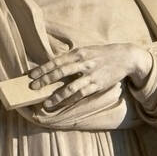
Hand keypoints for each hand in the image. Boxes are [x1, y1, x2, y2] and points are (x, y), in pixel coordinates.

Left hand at [30, 44, 152, 109]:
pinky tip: (62, 104)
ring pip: (70, 87)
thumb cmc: (102, 54)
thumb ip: (72, 57)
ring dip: (56, 96)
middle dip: (45, 80)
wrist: (125, 57)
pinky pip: (81, 94)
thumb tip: (54, 65)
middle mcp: (83, 63)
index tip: (31, 75)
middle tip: (33, 87)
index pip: (57, 61)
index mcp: (78, 53)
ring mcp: (90, 75)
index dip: (43, 68)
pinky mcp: (97, 85)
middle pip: (60, 72)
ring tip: (46, 102)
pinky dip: (70, 100)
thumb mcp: (86, 51)